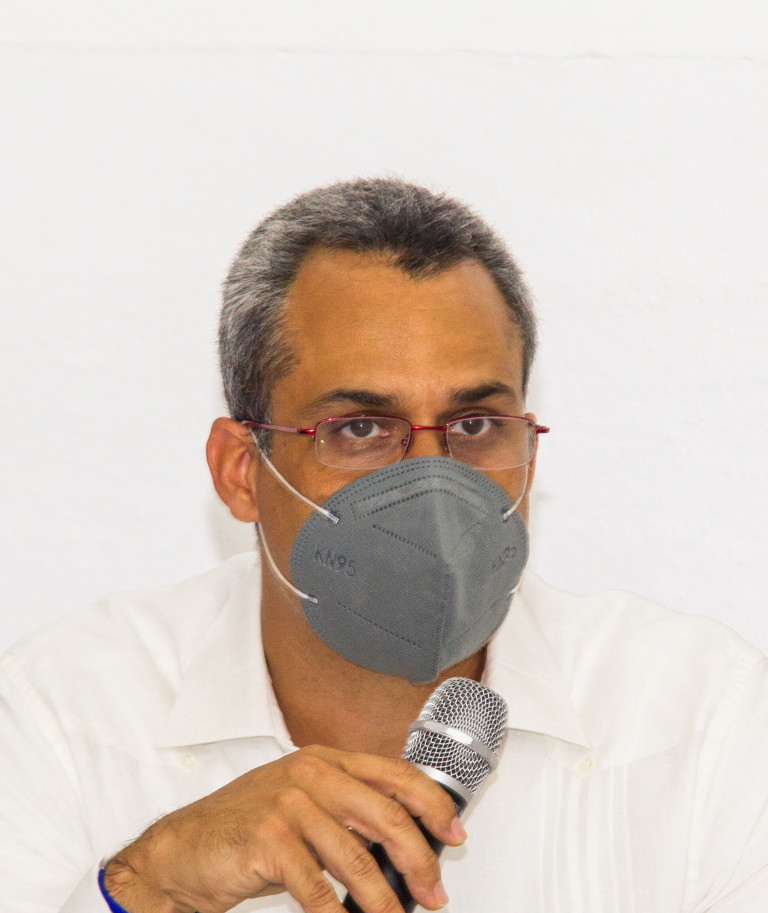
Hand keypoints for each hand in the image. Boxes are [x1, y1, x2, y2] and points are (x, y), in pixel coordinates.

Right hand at [103, 744, 465, 912]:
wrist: (183, 849)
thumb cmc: (245, 829)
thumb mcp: (303, 807)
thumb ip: (348, 813)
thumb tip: (403, 844)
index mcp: (325, 760)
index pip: (395, 774)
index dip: (432, 804)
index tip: (454, 834)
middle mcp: (310, 774)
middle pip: (386, 816)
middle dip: (419, 860)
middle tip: (434, 892)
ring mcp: (289, 803)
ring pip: (357, 858)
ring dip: (384, 899)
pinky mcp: (268, 838)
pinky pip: (317, 888)